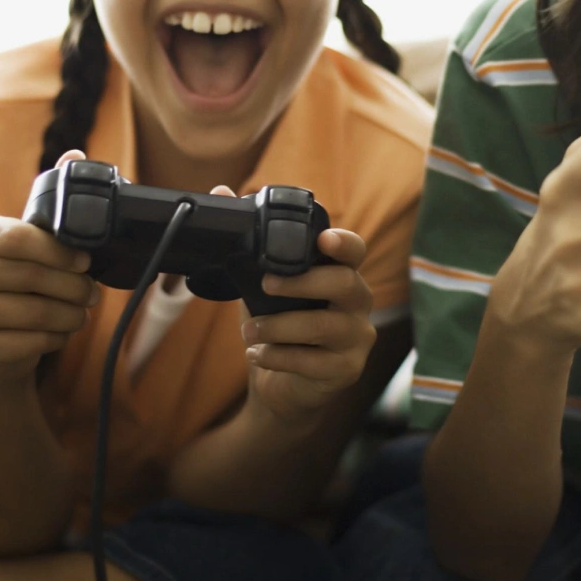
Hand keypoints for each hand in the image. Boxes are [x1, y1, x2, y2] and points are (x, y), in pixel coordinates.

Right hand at [0, 150, 95, 382]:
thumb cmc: (23, 280)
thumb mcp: (34, 240)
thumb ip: (53, 200)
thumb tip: (75, 154)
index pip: (19, 239)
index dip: (60, 252)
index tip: (87, 260)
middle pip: (33, 277)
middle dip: (76, 287)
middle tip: (92, 293)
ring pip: (38, 311)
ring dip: (72, 314)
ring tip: (80, 311)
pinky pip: (33, 342)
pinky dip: (57, 338)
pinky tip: (57, 332)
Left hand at [207, 186, 376, 417]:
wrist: (282, 387)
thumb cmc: (279, 326)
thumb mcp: (261, 285)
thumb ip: (248, 245)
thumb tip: (222, 193)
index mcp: (341, 274)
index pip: (354, 251)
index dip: (344, 243)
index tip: (323, 239)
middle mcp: (358, 303)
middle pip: (347, 284)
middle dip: (303, 283)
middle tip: (266, 284)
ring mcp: (357, 338)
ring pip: (325, 327)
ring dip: (280, 327)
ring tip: (249, 331)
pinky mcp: (346, 370)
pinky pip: (313, 362)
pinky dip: (278, 357)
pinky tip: (258, 354)